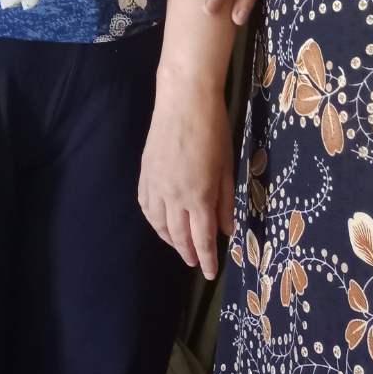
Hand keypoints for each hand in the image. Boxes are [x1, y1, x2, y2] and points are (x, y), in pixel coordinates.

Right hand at [139, 85, 233, 280]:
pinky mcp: (145, 174)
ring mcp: (155, 186)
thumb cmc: (214, 129)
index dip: (207, 258)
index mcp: (198, 196)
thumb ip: (226, 201)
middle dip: (189, 253)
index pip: (202, 238)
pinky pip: (146, 206)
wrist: (183, 100)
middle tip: (196, 264)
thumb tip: (228, 229)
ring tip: (180, 247)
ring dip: (169, 240)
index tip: (211, 274)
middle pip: (179, 236)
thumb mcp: (228, 166)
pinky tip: (160, 222)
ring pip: (159, 224)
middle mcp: (173, 196)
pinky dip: (153, 220)